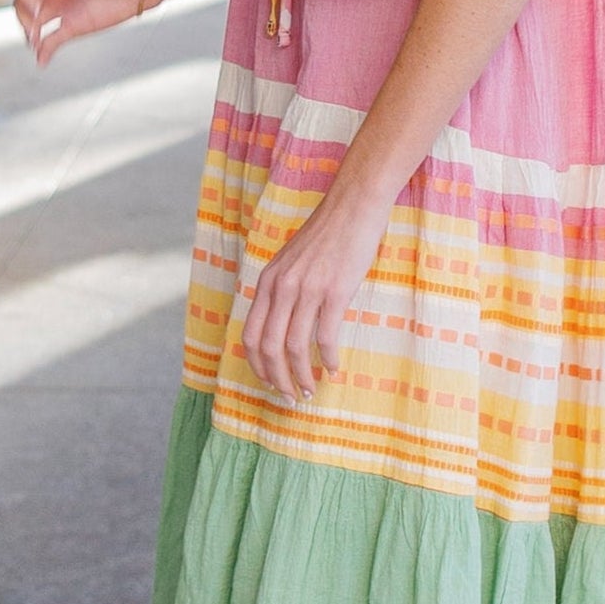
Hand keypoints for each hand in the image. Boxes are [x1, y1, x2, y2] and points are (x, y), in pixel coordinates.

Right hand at [14, 0, 158, 64]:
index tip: (37, 8)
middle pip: (23, 1)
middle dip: (24, 16)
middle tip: (34, 29)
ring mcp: (63, 7)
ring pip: (33, 21)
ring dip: (30, 34)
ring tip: (36, 45)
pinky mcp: (74, 25)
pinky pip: (52, 38)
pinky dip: (44, 50)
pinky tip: (42, 60)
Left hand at [241, 187, 390, 403]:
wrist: (353, 206)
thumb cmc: (327, 234)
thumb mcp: (291, 260)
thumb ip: (282, 289)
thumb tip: (280, 323)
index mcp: (268, 281)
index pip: (251, 335)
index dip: (257, 365)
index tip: (270, 382)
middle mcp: (282, 287)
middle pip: (269, 348)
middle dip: (278, 379)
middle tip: (291, 397)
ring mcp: (307, 290)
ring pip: (294, 347)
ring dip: (302, 376)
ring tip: (311, 390)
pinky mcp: (334, 291)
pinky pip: (325, 337)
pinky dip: (327, 359)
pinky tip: (333, 369)